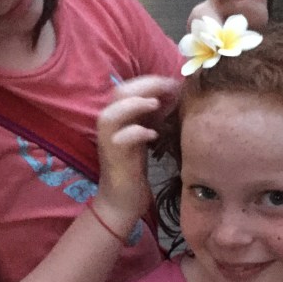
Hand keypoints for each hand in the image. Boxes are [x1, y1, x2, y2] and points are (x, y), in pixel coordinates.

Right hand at [95, 74, 179, 235]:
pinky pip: (120, 139)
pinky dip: (136, 132)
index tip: (175, 82)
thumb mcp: (145, 135)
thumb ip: (152, 115)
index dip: (151, 81)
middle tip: (170, 88)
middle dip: (146, 86)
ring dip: (135, 105)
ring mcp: (107, 141)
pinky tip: (153, 135)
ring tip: (156, 104)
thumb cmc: (135, 168)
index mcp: (117, 117)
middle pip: (119, 93)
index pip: (128, 87)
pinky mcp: (112, 158)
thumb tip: (175, 93)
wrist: (121, 200)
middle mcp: (108, 125)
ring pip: (111, 114)